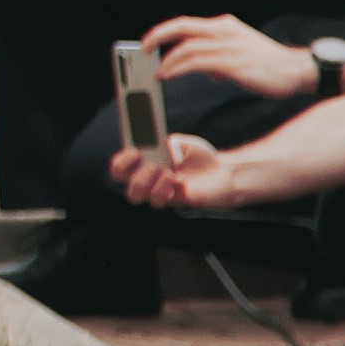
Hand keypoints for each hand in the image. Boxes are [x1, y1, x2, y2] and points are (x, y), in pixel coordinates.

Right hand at [114, 126, 248, 210]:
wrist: (225, 172)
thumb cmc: (200, 157)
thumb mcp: (182, 143)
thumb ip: (169, 143)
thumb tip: (163, 151)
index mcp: (146, 166)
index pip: (119, 170)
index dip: (121, 162)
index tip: (135, 152)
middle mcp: (150, 183)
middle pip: (128, 187)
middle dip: (139, 175)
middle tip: (154, 165)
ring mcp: (162, 194)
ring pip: (140, 197)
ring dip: (153, 183)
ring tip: (171, 173)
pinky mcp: (177, 202)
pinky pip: (163, 200)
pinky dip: (171, 187)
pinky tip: (182, 180)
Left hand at [144, 13, 316, 98]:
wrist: (298, 71)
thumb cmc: (272, 65)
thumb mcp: (243, 52)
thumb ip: (222, 56)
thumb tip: (208, 72)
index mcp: (226, 26)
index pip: (188, 23)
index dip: (166, 30)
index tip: (151, 40)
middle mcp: (224, 31)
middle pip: (181, 26)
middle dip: (158, 36)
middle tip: (144, 48)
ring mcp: (226, 45)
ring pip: (185, 47)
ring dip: (167, 60)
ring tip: (157, 72)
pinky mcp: (229, 62)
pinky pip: (194, 62)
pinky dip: (177, 68)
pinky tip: (168, 76)